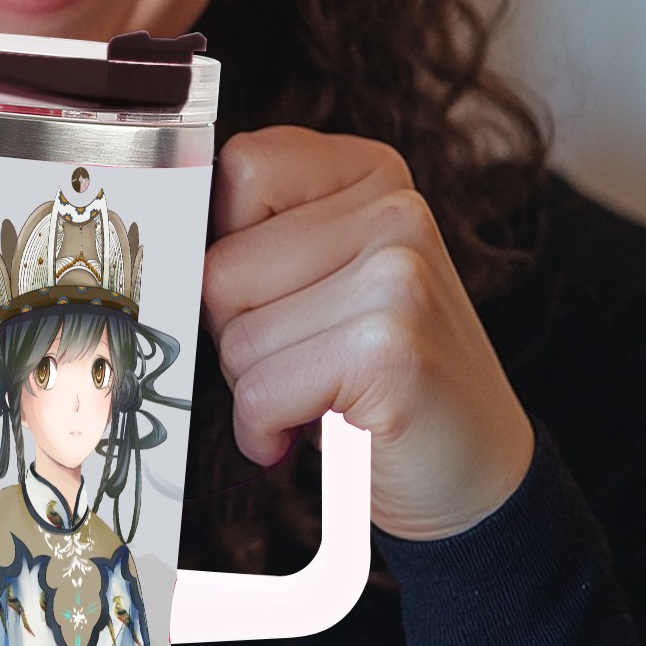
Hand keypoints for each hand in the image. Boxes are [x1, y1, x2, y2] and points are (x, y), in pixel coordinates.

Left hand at [203, 127, 533, 539]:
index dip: (226, 242)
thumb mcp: (327, 275)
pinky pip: (260, 391)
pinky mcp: (389, 350)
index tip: (264, 290)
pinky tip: (311, 431)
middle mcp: (395, 210)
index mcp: (373, 173)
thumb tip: (167, 231)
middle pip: (222, 264)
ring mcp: (398, 276)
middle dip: (237, 329)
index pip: (240, 168)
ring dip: (254, 386)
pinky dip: (265, 429)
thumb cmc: (377, 374)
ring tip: (316, 392)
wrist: (478, 476)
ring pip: (235, 334)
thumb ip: (263, 233)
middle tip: (301, 358)